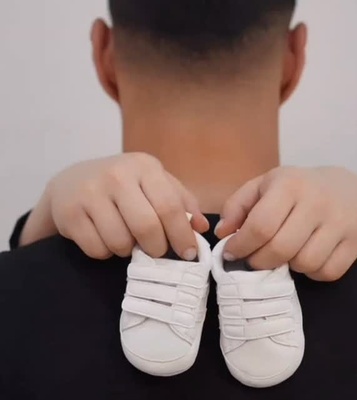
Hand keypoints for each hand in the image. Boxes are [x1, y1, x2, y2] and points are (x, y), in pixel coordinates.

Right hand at [20, 153, 208, 259]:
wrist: (72, 180)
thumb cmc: (123, 185)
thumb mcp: (154, 183)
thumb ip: (181, 201)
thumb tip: (202, 227)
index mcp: (144, 166)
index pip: (169, 206)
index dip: (182, 235)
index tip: (189, 254)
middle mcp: (117, 175)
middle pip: (147, 227)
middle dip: (157, 249)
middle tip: (157, 252)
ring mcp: (90, 192)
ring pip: (120, 242)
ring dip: (128, 250)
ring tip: (127, 239)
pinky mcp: (69, 212)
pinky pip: (97, 249)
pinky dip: (106, 252)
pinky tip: (105, 238)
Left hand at [215, 167, 356, 281]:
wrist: (348, 188)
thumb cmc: (296, 188)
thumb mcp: (263, 186)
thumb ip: (237, 205)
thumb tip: (222, 232)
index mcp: (289, 185)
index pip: (260, 226)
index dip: (241, 246)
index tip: (231, 253)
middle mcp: (317, 202)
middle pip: (281, 249)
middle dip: (259, 262)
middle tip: (254, 260)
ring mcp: (340, 222)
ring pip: (305, 263)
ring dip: (287, 266)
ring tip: (283, 254)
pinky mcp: (356, 241)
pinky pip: (328, 272)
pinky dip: (312, 272)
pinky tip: (305, 257)